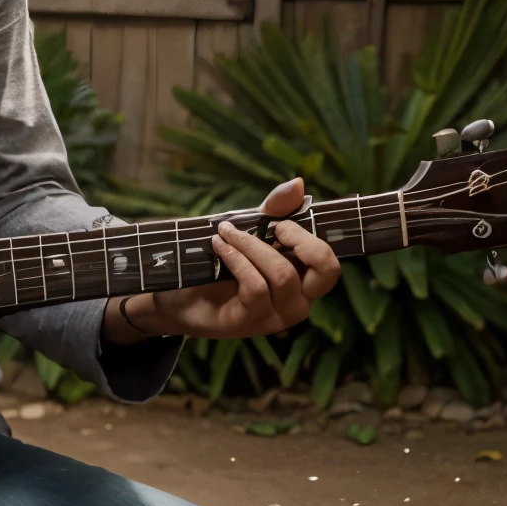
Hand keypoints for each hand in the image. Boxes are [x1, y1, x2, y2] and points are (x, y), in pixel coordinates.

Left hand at [101, 178, 339, 345]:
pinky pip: (256, 286)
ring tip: (225, 233)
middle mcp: (297, 301)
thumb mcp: (248, 231)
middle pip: (326, 270)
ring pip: (283, 274)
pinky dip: (237, 260)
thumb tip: (300, 183)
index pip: (330, 263)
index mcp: (302, 280)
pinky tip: (219, 247)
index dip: (311, 237)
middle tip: (273, 227)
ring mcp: (276, 316)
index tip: (279, 223)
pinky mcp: (250, 322)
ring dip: (252, 245)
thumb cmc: (218, 262)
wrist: (176, 295)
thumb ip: (274, 211)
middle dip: (301, 240)